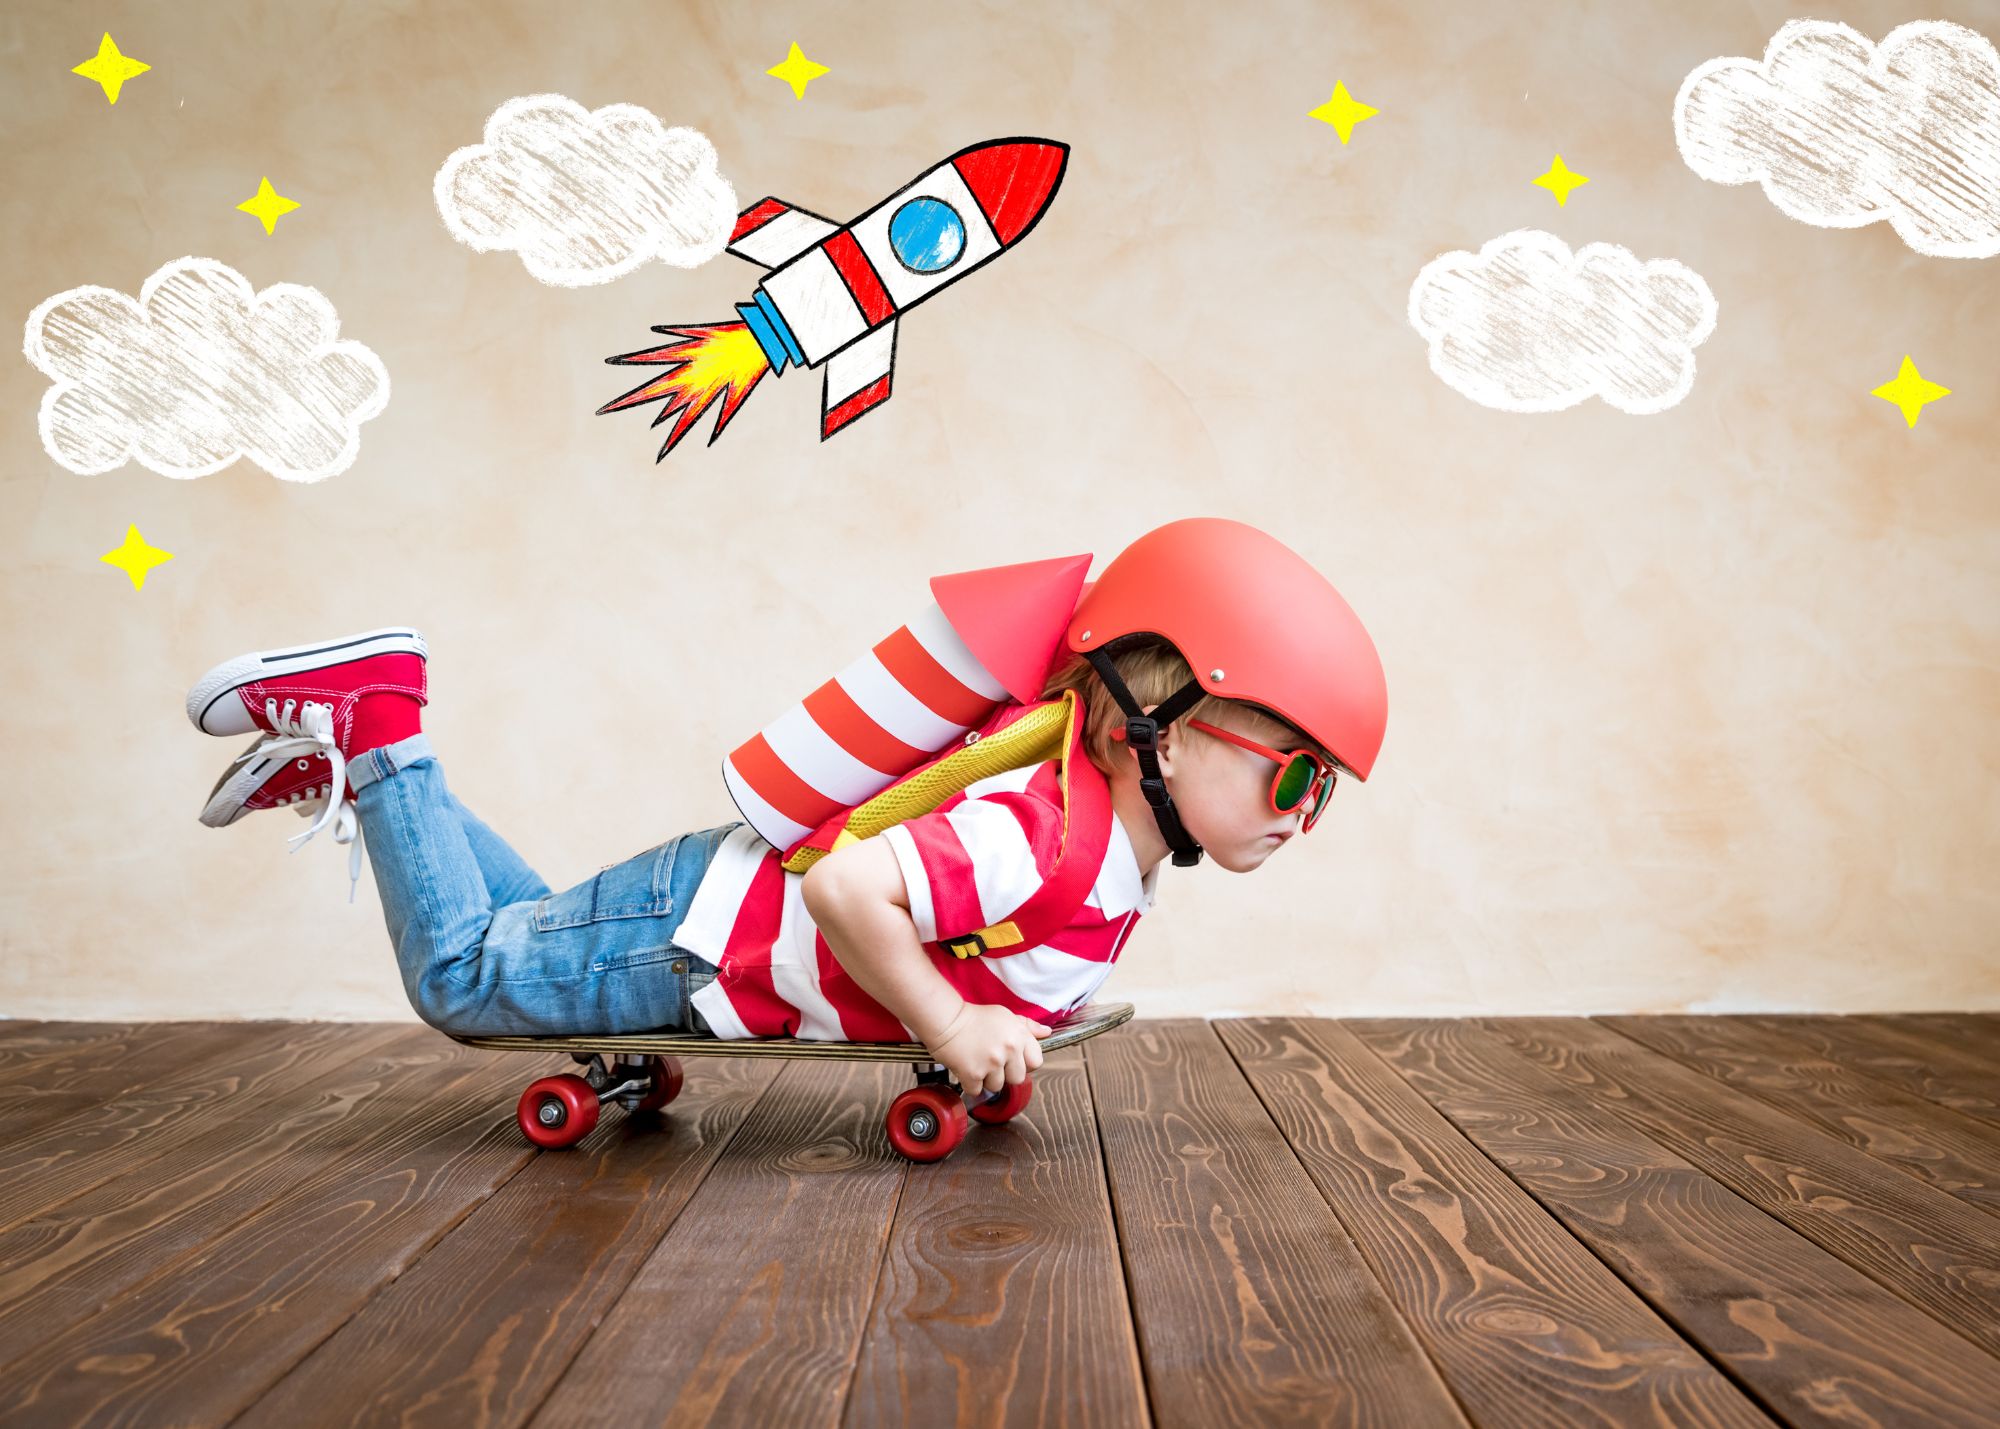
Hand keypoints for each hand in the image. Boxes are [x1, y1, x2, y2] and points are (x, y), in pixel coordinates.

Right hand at [923, 1001, 1052, 1097]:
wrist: (946, 1021)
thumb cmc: (974, 1017)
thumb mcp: (1005, 1016)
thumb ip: (1027, 1027)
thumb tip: (1046, 1033)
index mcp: (1018, 1035)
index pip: (1036, 1061)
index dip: (1025, 1063)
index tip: (1015, 1060)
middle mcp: (1008, 1050)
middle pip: (1017, 1078)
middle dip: (1006, 1074)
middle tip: (993, 1062)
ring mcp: (991, 1063)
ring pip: (997, 1086)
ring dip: (987, 1079)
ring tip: (978, 1062)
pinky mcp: (973, 1074)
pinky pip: (978, 1090)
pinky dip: (971, 1084)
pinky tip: (967, 1068)